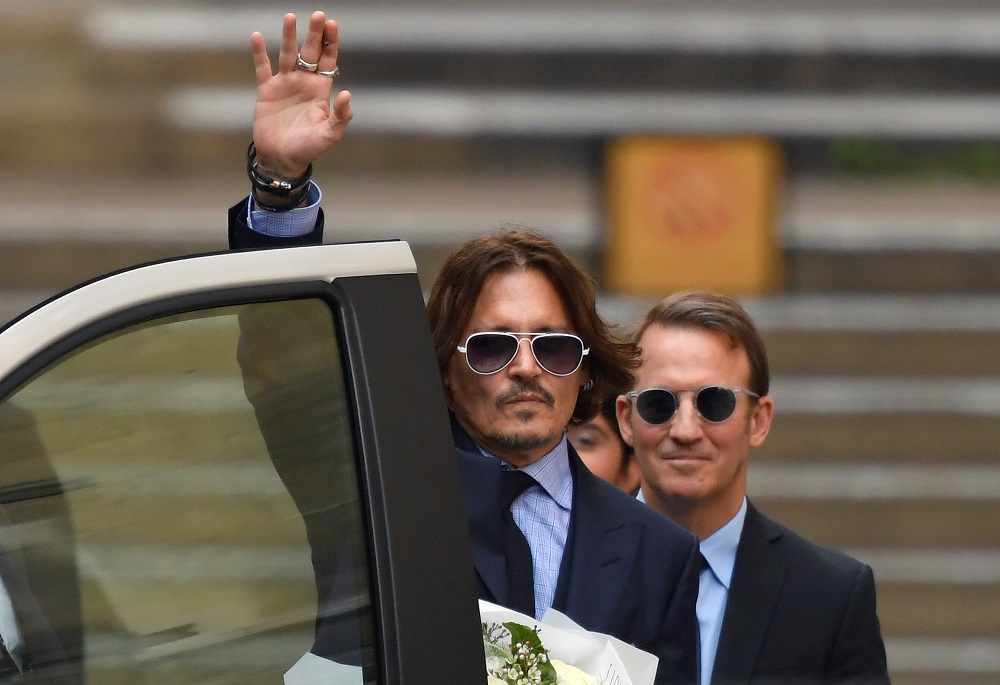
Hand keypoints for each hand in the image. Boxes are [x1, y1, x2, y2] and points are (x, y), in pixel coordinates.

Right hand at [250, 11, 352, 178]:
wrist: (282, 159)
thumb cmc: (308, 149)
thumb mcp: (329, 135)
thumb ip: (340, 116)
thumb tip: (348, 94)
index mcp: (321, 90)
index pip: (328, 61)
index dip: (330, 43)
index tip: (332, 25)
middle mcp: (304, 83)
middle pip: (310, 52)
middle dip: (315, 34)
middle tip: (319, 15)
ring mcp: (285, 84)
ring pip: (287, 55)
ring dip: (289, 37)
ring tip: (290, 17)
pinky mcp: (266, 91)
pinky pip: (262, 68)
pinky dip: (259, 53)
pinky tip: (256, 37)